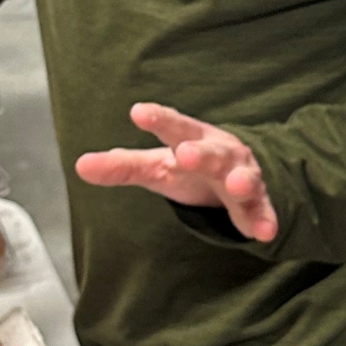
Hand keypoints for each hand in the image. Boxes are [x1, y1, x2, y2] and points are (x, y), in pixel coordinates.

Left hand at [74, 103, 278, 241]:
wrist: (237, 173)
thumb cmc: (188, 166)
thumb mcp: (155, 165)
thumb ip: (121, 166)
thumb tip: (81, 166)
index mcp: (189, 139)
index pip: (171, 126)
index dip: (157, 119)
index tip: (138, 112)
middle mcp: (218, 153)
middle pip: (208, 151)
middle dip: (199, 153)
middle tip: (184, 153)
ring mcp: (241, 176)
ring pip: (242, 177)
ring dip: (240, 181)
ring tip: (235, 185)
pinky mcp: (257, 202)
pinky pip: (262, 211)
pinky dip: (264, 219)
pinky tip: (264, 233)